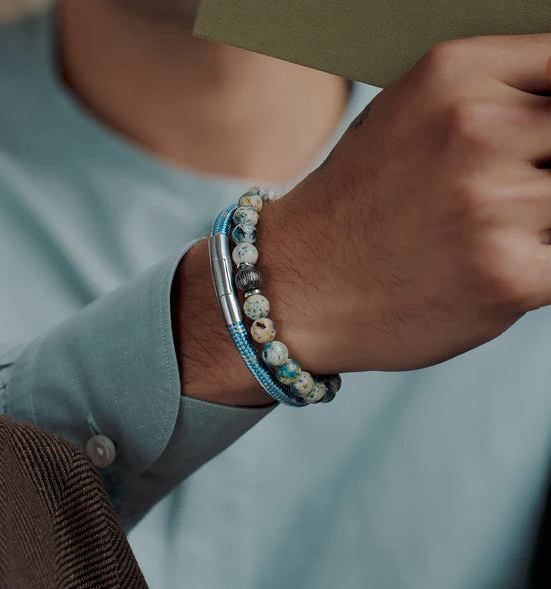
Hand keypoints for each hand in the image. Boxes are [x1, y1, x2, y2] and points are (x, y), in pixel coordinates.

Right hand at [259, 35, 550, 372]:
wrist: (291, 286)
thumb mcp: (405, 119)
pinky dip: (540, 269)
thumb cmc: (350, 210)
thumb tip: (549, 113)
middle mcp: (476, 128)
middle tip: (508, 198)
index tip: (541, 151)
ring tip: (488, 237)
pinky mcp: (507, 275)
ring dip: (543, 223)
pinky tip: (492, 270)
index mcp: (454, 75)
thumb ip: (488, 99)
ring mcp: (492, 203)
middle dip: (546, 171)